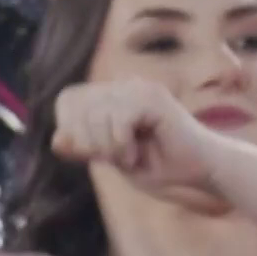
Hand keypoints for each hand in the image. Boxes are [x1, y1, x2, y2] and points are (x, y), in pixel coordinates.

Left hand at [51, 79, 216, 191]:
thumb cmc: (159, 165)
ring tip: (128, 158)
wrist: (200, 169)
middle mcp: (123, 86)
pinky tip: (135, 155)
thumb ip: (86, 148)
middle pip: (79, 107)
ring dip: (107, 146)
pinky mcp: (153, 98)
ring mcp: (139, 88)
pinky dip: (121, 143)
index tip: (88, 152)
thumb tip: (56, 140)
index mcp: (111, 96)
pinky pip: (118, 119)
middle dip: (88, 142)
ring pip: (97, 114)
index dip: (68, 126)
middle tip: (113, 159)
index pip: (68, 99)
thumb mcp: (113, 158)